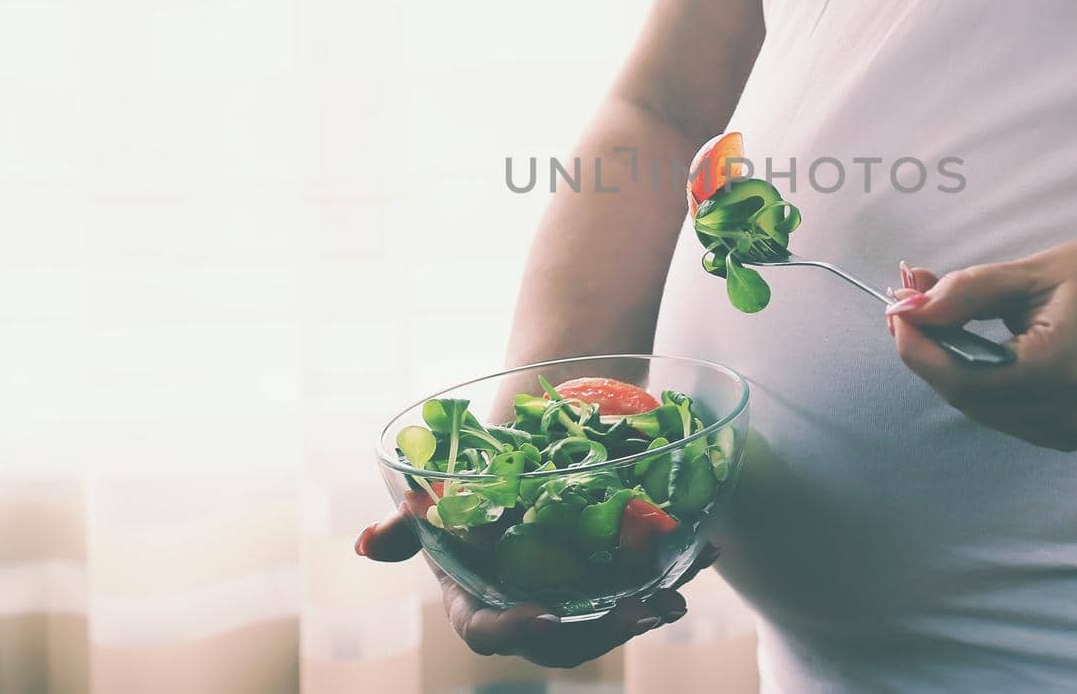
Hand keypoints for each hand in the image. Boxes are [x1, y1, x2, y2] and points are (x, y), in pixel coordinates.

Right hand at [355, 507, 715, 668]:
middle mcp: (529, 604)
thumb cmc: (470, 474)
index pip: (489, 631)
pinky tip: (706, 548)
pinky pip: (646, 579)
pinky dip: (677, 567)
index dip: (515, 630)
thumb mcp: (433, 494)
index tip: (540, 614)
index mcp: (479, 598)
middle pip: (564, 637)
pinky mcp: (614, 571)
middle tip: (638, 612)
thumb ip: (406, 525)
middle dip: (602, 631)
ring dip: (648, 608)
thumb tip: (370, 543)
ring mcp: (575, 593)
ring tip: (675, 597)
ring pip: (611, 617)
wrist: (521, 438)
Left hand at [886, 235, 1076, 451]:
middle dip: (925, 353)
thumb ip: (966, 292)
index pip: (964, 380)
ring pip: (979, 408)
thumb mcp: (1033, 271)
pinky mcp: (1069, 431)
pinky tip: (965, 341)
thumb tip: (909, 306)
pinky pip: (1001, 411)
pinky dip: (975, 378)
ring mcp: (1072, 428)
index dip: (918, 349)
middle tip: (905, 304)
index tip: (895, 310)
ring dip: (946, 365)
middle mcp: (1069, 411)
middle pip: (966, 397)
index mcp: (1064, 369)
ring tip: (930, 314)